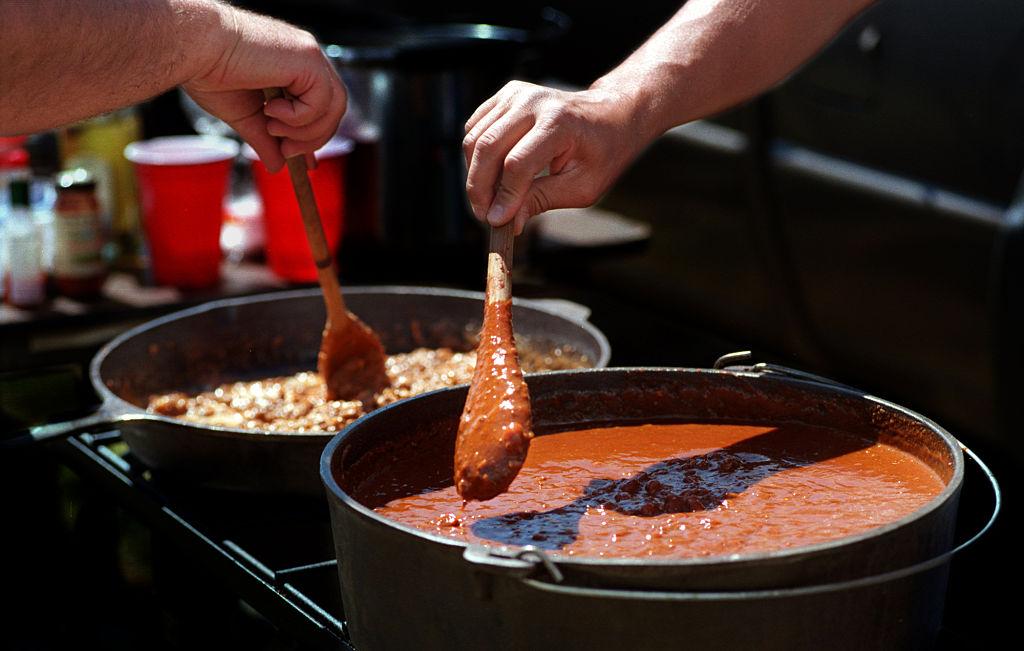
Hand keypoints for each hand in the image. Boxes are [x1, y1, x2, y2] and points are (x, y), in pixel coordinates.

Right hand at [182, 4, 345, 171]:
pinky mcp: (307, 58)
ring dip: (305, 130)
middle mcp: (307, 57)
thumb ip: (266, 138)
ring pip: (334, 107)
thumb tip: (277, 166)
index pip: (322, 104)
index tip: (307, 162)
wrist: (195, 50)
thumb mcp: (246, 115)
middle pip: (335, 108)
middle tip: (286, 151)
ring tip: (272, 127)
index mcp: (294, 66)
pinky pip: (321, 102)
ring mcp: (310, 55)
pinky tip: (271, 109)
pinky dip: (298, 117)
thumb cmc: (210, 72)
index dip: (316, 133)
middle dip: (314, 138)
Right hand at [463, 81, 643, 233]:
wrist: (611, 115)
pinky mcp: (505, 95)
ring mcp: (516, 94)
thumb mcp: (582, 186)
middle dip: (479, 188)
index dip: (504, 196)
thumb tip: (509, 221)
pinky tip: (492, 175)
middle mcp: (534, 102)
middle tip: (483, 215)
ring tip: (490, 198)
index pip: (517, 163)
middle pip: (488, 148)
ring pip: (474, 138)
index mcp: (559, 122)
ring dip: (475, 174)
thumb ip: (543, 200)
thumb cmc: (602, 153)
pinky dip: (475, 156)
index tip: (496, 221)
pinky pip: (474, 129)